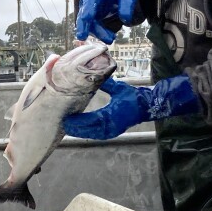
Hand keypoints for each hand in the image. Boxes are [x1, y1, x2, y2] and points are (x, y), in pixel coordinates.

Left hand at [62, 75, 201, 139]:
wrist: (147, 106)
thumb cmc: (134, 97)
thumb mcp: (119, 88)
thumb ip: (106, 85)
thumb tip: (94, 76)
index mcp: (112, 115)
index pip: (91, 119)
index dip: (79, 120)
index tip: (68, 118)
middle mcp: (111, 125)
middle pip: (90, 130)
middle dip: (76, 128)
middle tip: (64, 124)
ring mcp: (112, 130)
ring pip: (93, 134)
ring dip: (80, 132)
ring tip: (69, 128)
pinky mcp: (113, 132)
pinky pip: (98, 134)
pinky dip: (88, 132)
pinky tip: (81, 130)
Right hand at [75, 0, 137, 43]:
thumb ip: (127, 4)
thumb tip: (126, 20)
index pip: (90, 0)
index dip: (88, 8)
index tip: (86, 17)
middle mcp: (88, 1)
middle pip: (83, 14)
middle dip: (83, 26)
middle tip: (82, 37)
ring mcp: (87, 10)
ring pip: (89, 25)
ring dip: (98, 33)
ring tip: (111, 38)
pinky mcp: (89, 19)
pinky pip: (92, 28)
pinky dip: (100, 34)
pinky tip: (109, 36)